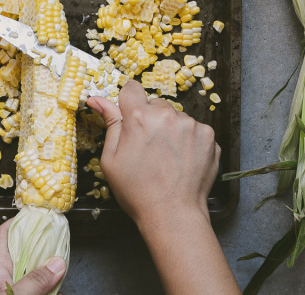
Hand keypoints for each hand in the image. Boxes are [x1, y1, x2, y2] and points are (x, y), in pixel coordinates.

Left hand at [0, 219, 65, 294]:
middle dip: (43, 249)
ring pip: (33, 275)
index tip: (35, 214)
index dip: (18, 221)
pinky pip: (36, 291)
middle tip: (60, 245)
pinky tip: (57, 292)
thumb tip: (57, 264)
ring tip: (62, 274)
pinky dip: (48, 290)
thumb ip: (33, 281)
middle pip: (24, 254)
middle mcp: (2, 278)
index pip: (3, 235)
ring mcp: (10, 289)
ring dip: (49, 275)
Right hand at [88, 81, 237, 294]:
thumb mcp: (111, 159)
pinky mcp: (209, 136)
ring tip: (167, 157)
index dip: (128, 103)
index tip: (130, 119)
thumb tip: (96, 99)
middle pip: (155, 104)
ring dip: (170, 129)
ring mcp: (191, 124)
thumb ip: (109, 123)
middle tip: (149, 147)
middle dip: (150, 119)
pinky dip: (188, 140)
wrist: (173, 215)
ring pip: (175, 116)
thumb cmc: (136, 191)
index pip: (131, 88)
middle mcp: (166, 114)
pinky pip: (193, 129)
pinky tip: (182, 160)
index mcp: (138, 117)